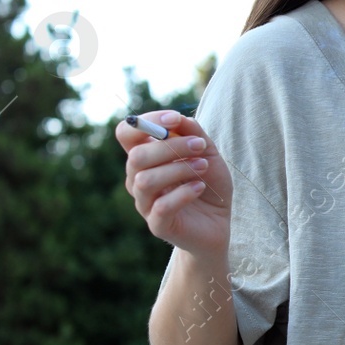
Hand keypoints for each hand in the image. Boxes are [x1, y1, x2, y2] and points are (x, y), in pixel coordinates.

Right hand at [116, 110, 232, 257]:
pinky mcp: (158, 225)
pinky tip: (199, 187)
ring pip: (146, 181)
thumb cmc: (209, 185)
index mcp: (145, 159)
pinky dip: (183, 193)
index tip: (175, 119)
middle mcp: (138, 179)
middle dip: (171, 146)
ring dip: (179, 169)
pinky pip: (161, 206)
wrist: (218, 224)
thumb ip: (194, 134)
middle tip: (200, 146)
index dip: (146, 122)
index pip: (126, 133)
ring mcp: (145, 204)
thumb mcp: (207, 154)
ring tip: (204, 166)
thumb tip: (178, 119)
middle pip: (136, 157)